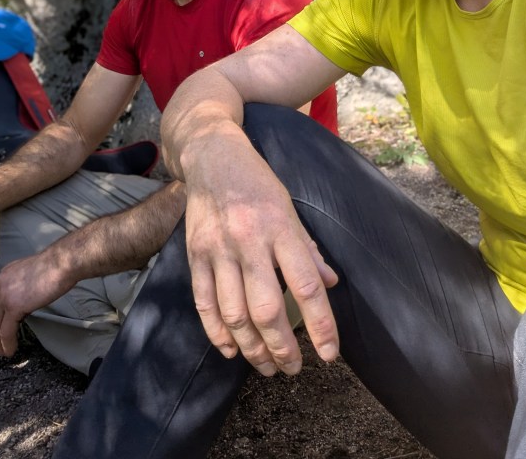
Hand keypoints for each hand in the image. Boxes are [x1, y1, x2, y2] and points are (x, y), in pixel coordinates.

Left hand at [0, 251, 74, 357]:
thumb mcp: (30, 275)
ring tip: (2, 352)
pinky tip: (10, 351)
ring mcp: (5, 296)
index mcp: (3, 277)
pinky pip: (6, 332)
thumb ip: (21, 288)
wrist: (61, 263)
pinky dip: (7, 344)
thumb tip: (22, 303)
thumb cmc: (54, 266)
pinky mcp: (14, 306)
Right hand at [184, 131, 338, 376]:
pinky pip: (204, 304)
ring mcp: (218, 249)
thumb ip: (308, 249)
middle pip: (267, 309)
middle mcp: (249, 240)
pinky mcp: (195, 254)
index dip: (321, 325)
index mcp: (280, 227)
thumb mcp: (291, 208)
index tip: (329, 353)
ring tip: (268, 366)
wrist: (212, 156)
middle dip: (282, 348)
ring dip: (253, 349)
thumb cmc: (258, 183)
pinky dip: (218, 334)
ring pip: (234, 314)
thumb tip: (330, 284)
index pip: (306, 286)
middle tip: (293, 368)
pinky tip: (232, 350)